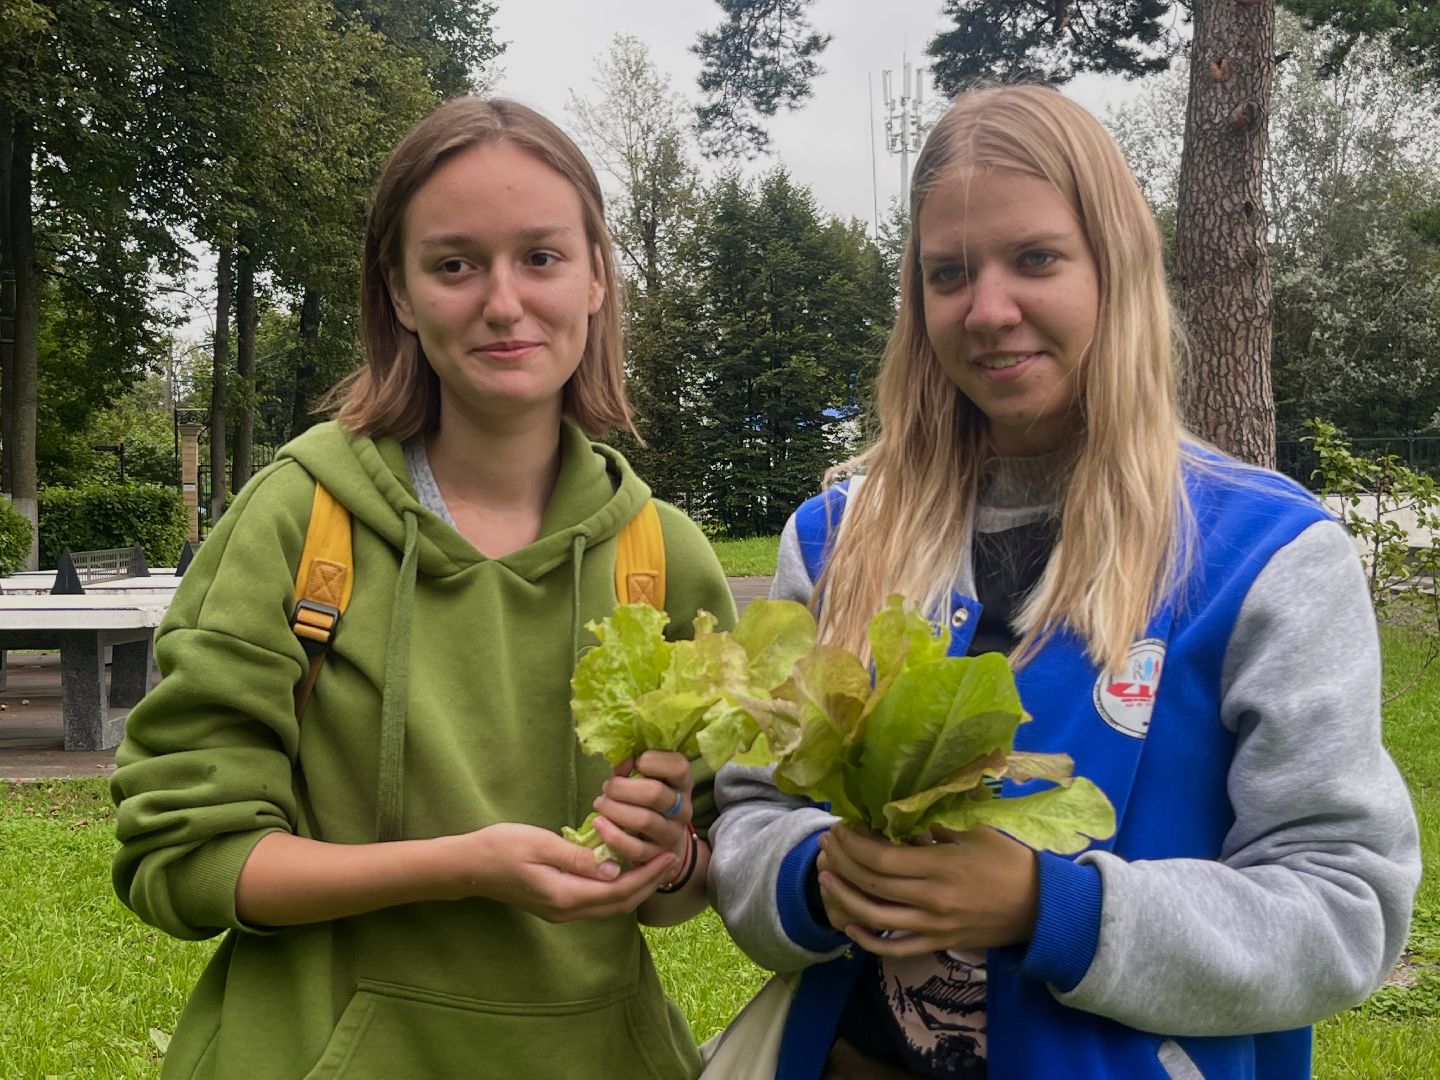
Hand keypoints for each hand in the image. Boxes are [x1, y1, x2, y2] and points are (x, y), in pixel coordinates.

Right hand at [450, 822, 678, 922]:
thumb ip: (577, 857)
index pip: (617, 890)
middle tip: (673, 859)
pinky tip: (626, 869)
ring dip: (636, 887)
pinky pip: (596, 901)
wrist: (468, 867)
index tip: (668, 854)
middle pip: (619, 903)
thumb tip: (612, 867)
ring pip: (609, 905)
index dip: (647, 875)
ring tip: (656, 864)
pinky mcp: (556, 904)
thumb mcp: (539, 844)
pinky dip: (618, 887)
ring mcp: (561, 911)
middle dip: (649, 884)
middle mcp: (566, 910)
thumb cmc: (500, 847)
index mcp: (564, 895)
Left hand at [589, 750, 693, 874]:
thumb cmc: (646, 797)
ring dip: (614, 810)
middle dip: (622, 788)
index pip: (679, 766)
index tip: (635, 761)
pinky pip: (635, 849)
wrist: (660, 837)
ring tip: (599, 804)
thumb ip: (634, 766)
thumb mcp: (646, 777)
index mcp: (683, 782)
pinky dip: (613, 836)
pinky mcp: (657, 855)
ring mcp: (672, 833)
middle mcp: (683, 808)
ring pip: (644, 821)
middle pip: (655, 794)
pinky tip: (599, 824)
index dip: (653, 760)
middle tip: (606, 787)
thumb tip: (619, 759)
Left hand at [815, 824, 1038, 956]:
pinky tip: (850, 926)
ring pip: (875, 918)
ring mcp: (934, 926)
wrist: (1041, 907)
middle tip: (828, 845)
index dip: (854, 844)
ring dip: (844, 898)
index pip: (882, 857)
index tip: (842, 828)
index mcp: (941, 866)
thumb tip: (897, 813)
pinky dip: (868, 942)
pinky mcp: (939, 944)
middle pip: (872, 884)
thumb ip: (934, 824)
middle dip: (842, 863)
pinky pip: (896, 949)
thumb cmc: (1009, 861)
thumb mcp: (973, 832)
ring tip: (826, 878)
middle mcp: (933, 899)